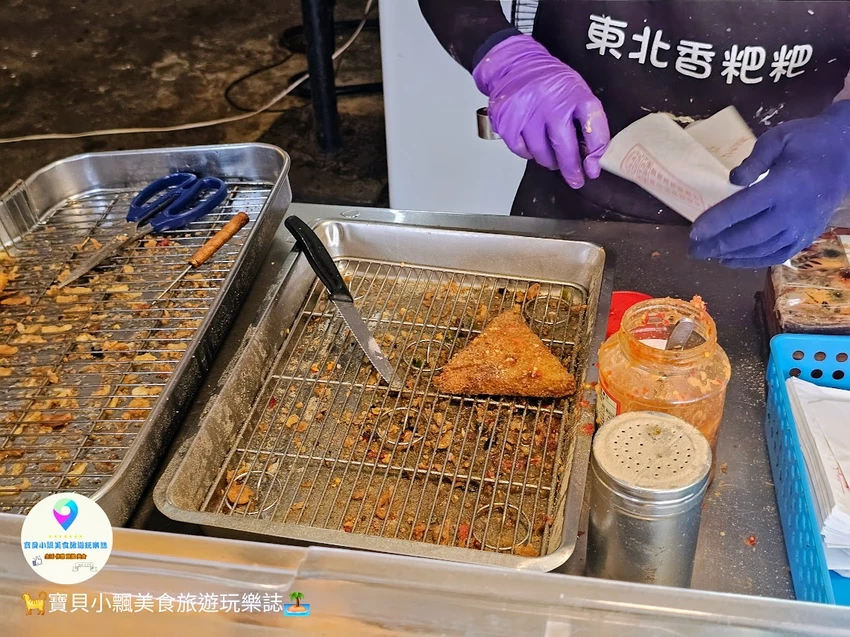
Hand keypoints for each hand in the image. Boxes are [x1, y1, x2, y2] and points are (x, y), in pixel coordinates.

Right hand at [472, 35, 609, 188]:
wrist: (515, 64)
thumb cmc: (548, 81)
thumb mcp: (575, 90)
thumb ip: (585, 120)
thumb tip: (590, 155)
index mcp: (574, 93)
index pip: (593, 126)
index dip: (596, 152)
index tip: (593, 169)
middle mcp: (551, 103)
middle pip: (564, 148)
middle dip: (571, 169)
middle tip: (575, 179)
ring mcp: (527, 113)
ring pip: (541, 154)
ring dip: (549, 160)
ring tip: (551, 155)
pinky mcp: (507, 122)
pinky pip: (521, 150)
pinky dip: (528, 152)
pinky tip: (532, 142)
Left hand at [690, 101, 849, 267]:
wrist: (848, 153)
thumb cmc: (808, 141)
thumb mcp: (778, 138)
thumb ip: (753, 159)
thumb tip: (732, 180)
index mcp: (784, 185)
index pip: (743, 208)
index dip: (716, 222)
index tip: (694, 232)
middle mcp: (793, 211)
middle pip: (750, 235)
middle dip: (719, 245)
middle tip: (693, 251)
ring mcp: (803, 227)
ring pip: (763, 250)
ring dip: (734, 256)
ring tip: (709, 256)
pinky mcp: (809, 235)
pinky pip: (779, 254)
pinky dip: (755, 261)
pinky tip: (734, 260)